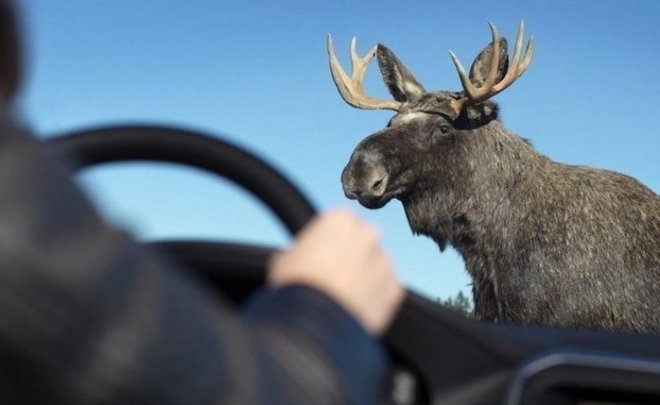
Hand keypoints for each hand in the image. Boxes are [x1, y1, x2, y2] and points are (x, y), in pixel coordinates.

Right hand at [268, 208, 403, 335]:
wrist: (314, 322)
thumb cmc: (295, 287)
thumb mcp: (284, 259)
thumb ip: (300, 250)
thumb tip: (297, 258)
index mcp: (340, 219)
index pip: (339, 223)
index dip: (328, 241)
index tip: (320, 256)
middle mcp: (368, 234)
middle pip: (362, 241)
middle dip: (352, 256)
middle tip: (334, 277)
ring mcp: (384, 261)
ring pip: (377, 266)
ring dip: (366, 276)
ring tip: (344, 297)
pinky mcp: (394, 288)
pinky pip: (387, 291)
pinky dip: (376, 298)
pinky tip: (357, 308)